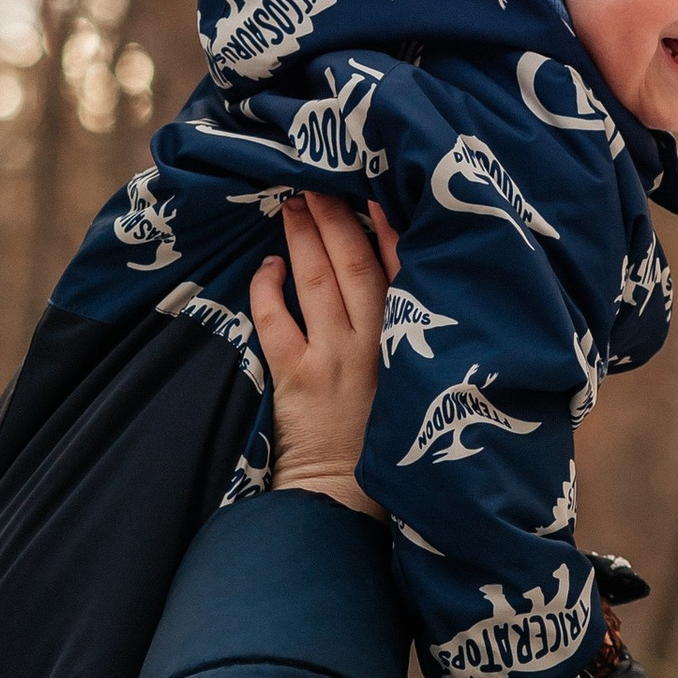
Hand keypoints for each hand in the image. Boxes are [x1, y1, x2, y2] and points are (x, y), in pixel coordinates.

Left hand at [246, 193, 398, 514]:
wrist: (345, 496)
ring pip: (316, 281)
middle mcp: (373, 344)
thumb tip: (387, 271)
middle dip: (334, 217)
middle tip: (316, 182)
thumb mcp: (409, 378)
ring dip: (302, 237)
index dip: (387, 227)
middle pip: (353, 264)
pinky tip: (267, 267)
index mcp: (406, 342)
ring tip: (291, 204)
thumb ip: (403, 330)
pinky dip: (268, 287)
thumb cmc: (377, 435)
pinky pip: (275, 318)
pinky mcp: (296, 376)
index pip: (401, 270)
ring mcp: (333, 358)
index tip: (373, 190)